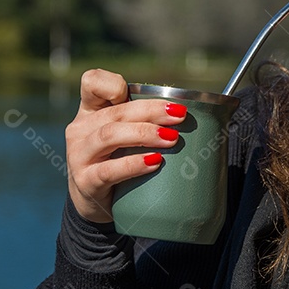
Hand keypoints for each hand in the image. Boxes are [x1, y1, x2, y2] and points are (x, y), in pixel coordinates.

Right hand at [65, 68, 186, 223]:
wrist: (95, 205)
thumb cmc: (119, 160)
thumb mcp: (125, 136)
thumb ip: (147, 120)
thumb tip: (208, 109)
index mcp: (91, 111)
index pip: (92, 83)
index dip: (111, 83)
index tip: (134, 92)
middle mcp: (81, 130)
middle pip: (115, 111)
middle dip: (151, 110)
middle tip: (180, 115)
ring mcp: (79, 156)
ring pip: (110, 135)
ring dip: (145, 133)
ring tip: (173, 138)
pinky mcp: (86, 182)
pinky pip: (109, 170)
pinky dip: (134, 164)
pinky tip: (155, 162)